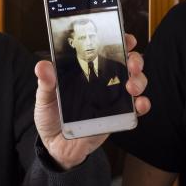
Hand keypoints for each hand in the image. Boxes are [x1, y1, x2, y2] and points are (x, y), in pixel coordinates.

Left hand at [34, 33, 150, 169]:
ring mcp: (113, 98)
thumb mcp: (45, 98)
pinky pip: (136, 109)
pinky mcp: (118, 117)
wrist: (56, 147)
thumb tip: (43, 67)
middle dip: (135, 59)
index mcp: (87, 70)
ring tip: (132, 86)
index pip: (107, 49)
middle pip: (128, 63)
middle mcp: (104, 81)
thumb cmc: (51, 117)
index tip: (125, 38)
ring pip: (136, 82)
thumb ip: (46, 83)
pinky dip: (142, 105)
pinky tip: (140, 104)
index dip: (120, 41)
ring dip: (139, 80)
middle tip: (131, 63)